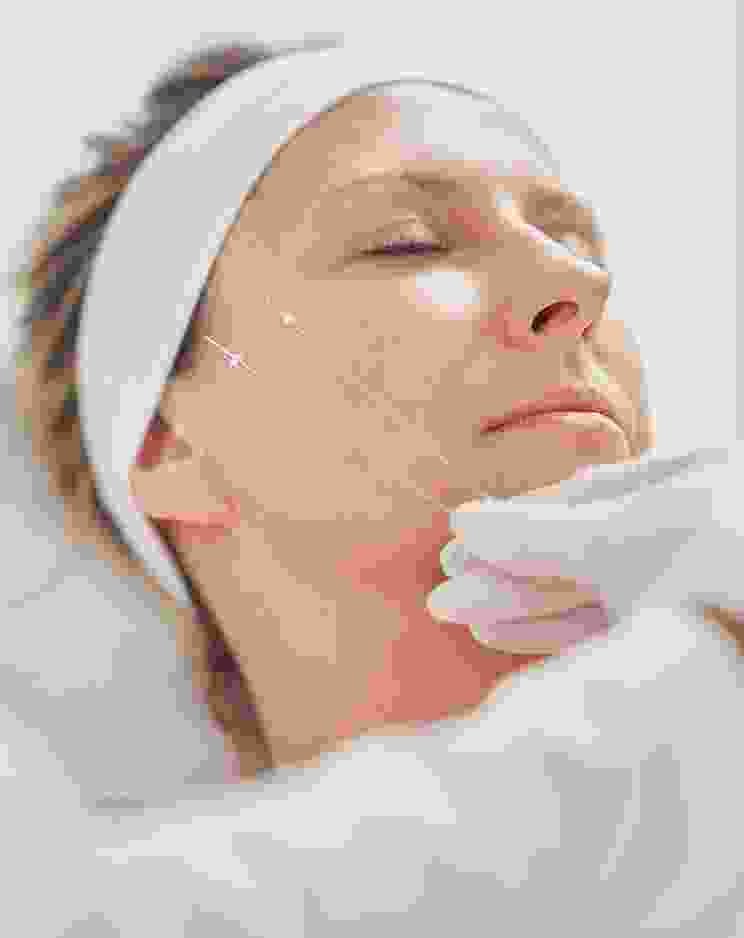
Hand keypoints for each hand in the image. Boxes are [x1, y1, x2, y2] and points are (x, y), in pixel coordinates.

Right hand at [430, 447, 743, 656]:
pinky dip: (556, 640)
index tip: (453, 547)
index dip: (511, 526)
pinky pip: (607, 641)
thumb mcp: (636, 533)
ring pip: (585, 602)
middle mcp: (678, 538)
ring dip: (521, 610)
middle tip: (440, 598)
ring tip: (458, 619)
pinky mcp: (682, 651)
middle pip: (572, 557)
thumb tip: (465, 523)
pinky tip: (507, 638)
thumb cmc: (731, 551)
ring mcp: (681, 597)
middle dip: (504, 575)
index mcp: (680, 486)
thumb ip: (548, 533)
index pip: (575, 507)